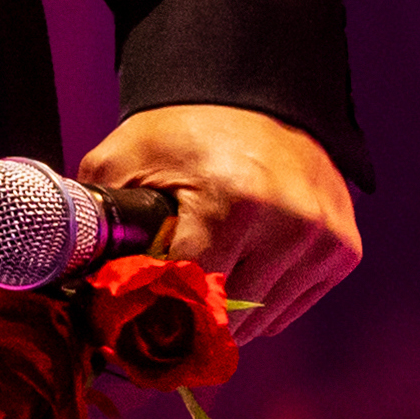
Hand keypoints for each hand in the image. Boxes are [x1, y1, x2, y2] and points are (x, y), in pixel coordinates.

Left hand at [80, 104, 359, 336]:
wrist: (253, 99)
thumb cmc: (182, 133)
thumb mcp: (122, 162)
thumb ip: (98, 222)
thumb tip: (76, 284)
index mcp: (234, 201)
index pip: (190, 292)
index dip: (155, 308)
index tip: (133, 313)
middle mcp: (290, 222)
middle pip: (228, 315)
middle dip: (189, 316)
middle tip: (162, 303)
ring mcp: (324, 239)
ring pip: (262, 319)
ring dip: (227, 312)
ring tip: (202, 280)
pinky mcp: (343, 250)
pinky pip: (291, 307)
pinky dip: (261, 301)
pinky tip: (240, 269)